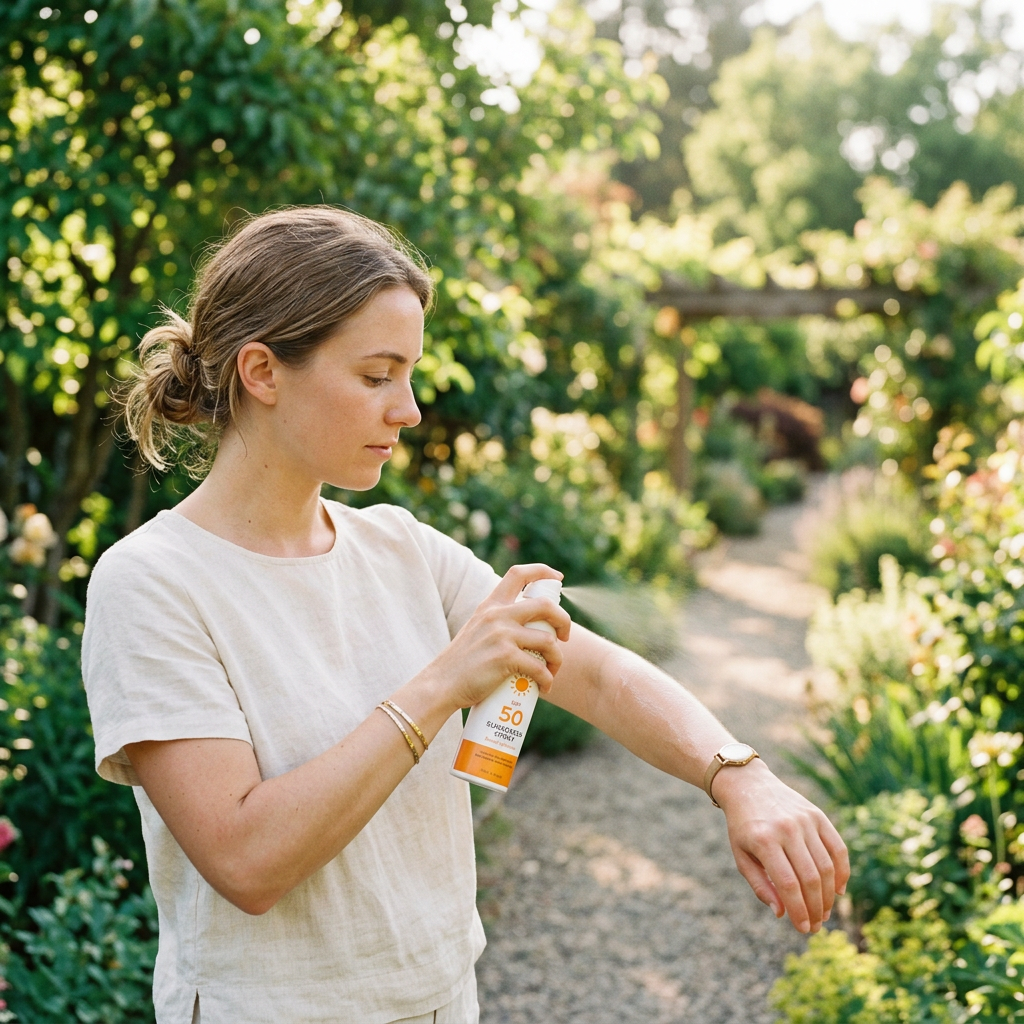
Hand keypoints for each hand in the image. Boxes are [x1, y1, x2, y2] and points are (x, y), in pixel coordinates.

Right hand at [423, 563, 571, 712]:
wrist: (441, 685)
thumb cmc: (462, 663)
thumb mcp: (477, 630)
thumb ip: (497, 622)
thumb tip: (528, 628)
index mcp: (490, 605)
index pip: (519, 573)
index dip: (543, 571)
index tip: (559, 578)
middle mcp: (497, 615)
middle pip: (546, 605)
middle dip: (564, 620)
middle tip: (564, 637)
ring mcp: (502, 635)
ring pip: (549, 641)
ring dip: (557, 659)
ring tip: (552, 671)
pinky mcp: (505, 658)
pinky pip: (540, 667)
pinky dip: (547, 679)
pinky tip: (543, 687)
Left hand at [714, 760, 849, 933]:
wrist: (748, 784)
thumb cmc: (743, 826)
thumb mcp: (741, 855)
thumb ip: (760, 885)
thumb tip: (782, 913)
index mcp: (763, 839)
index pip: (788, 884)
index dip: (799, 910)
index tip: (803, 928)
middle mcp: (786, 828)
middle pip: (810, 878)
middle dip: (816, 908)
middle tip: (816, 925)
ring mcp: (805, 820)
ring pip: (826, 866)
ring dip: (829, 896)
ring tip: (824, 912)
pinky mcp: (818, 815)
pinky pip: (838, 848)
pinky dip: (842, 872)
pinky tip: (838, 890)